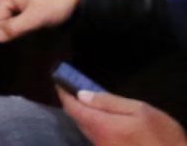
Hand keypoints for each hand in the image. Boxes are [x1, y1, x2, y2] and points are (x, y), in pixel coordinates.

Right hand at [0, 0, 80, 41]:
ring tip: (36, 16)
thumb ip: (15, 28)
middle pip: (0, 14)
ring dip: (19, 19)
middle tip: (33, 20)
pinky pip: (14, 7)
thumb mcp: (36, 18)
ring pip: (7, 12)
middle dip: (15, 22)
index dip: (11, 28)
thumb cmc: (56, 3)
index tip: (29, 25)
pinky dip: (23, 13)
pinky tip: (35, 11)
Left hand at [57, 89, 186, 145]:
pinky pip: (95, 137)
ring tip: (84, 99)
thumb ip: (109, 102)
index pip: (72, 108)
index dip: (64, 93)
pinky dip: (93, 125)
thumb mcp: (140, 111)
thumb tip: (81, 94)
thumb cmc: (162, 136)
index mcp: (102, 126)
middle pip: (77, 119)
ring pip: (85, 129)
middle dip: (72, 103)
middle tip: (72, 87)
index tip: (59, 80)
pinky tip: (100, 118)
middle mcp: (97, 140)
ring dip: (82, 115)